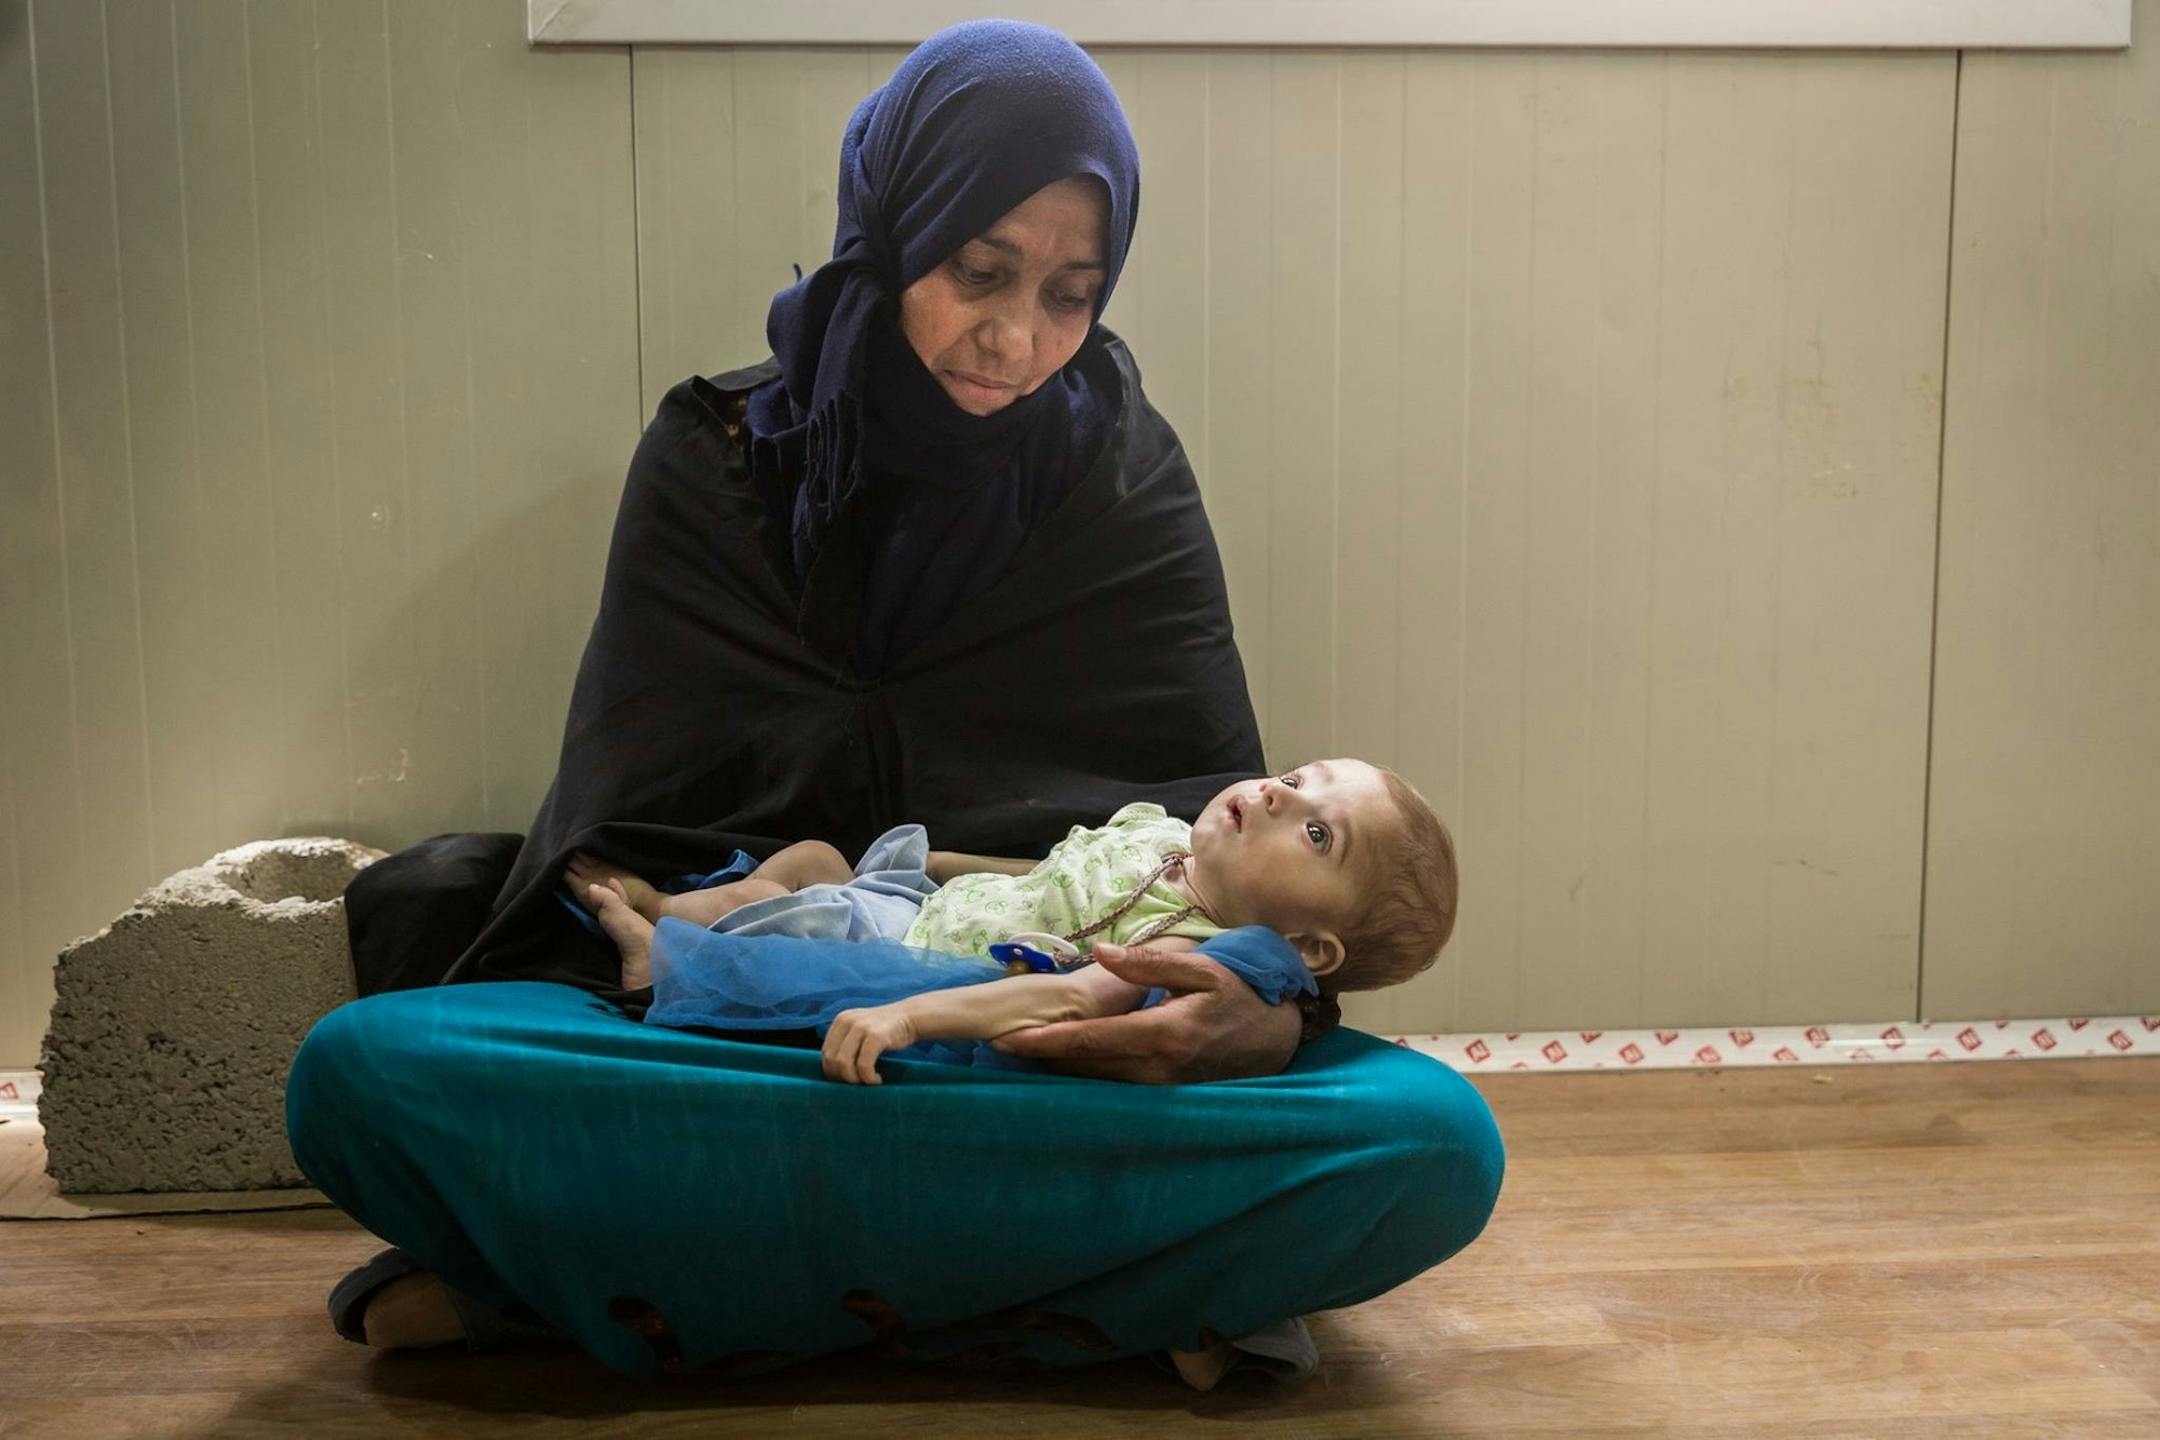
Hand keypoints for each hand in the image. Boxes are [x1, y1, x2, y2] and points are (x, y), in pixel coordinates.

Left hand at [822, 1004, 918, 1084]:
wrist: (910, 1017)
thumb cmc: (885, 1031)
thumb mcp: (860, 1031)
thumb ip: (846, 1044)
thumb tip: (832, 1073)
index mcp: (841, 1020)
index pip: (826, 1053)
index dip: (833, 1072)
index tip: (847, 1081)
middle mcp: (847, 1021)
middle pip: (832, 1060)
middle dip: (843, 1078)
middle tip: (858, 1084)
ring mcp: (861, 1027)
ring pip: (844, 1064)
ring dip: (855, 1080)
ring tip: (868, 1082)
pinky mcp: (875, 1035)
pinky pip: (863, 1065)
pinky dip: (868, 1078)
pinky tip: (877, 1079)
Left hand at [989, 942, 1300, 1083]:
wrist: (1277, 1038)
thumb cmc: (1239, 996)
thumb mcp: (1201, 969)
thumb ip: (1148, 964)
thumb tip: (1100, 954)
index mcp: (1163, 1033)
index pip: (1092, 1040)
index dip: (1047, 1042)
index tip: (1009, 1041)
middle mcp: (1158, 1068)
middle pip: (1086, 1068)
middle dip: (1042, 1059)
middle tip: (999, 1047)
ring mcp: (1162, 1088)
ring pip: (1098, 1083)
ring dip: (1060, 1071)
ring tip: (1021, 1057)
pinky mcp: (1166, 1097)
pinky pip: (1116, 1089)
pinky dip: (1087, 1078)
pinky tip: (1064, 1067)